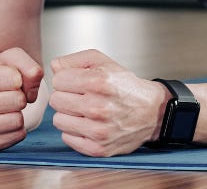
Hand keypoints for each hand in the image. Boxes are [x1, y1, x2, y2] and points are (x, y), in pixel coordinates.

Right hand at [0, 47, 45, 151]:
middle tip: (10, 94)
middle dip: (20, 96)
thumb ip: (29, 66)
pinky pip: (16, 137)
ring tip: (7, 107)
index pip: (15, 80)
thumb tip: (31, 94)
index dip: (19, 78)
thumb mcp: (11, 58)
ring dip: (19, 113)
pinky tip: (6, 120)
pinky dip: (18, 128)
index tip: (10, 79)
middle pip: (17, 101)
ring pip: (17, 121)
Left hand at [49, 49, 168, 156]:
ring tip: (86, 111)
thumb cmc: (126, 87)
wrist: (151, 112)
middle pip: (56, 100)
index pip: (58, 80)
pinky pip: (66, 137)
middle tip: (83, 96)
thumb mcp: (105, 63)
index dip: (67, 79)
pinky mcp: (97, 148)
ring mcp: (98, 130)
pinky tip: (89, 124)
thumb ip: (76, 60)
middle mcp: (98, 107)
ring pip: (58, 120)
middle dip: (67, 96)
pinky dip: (75, 131)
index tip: (77, 82)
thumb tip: (54, 67)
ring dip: (69, 114)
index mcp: (100, 83)